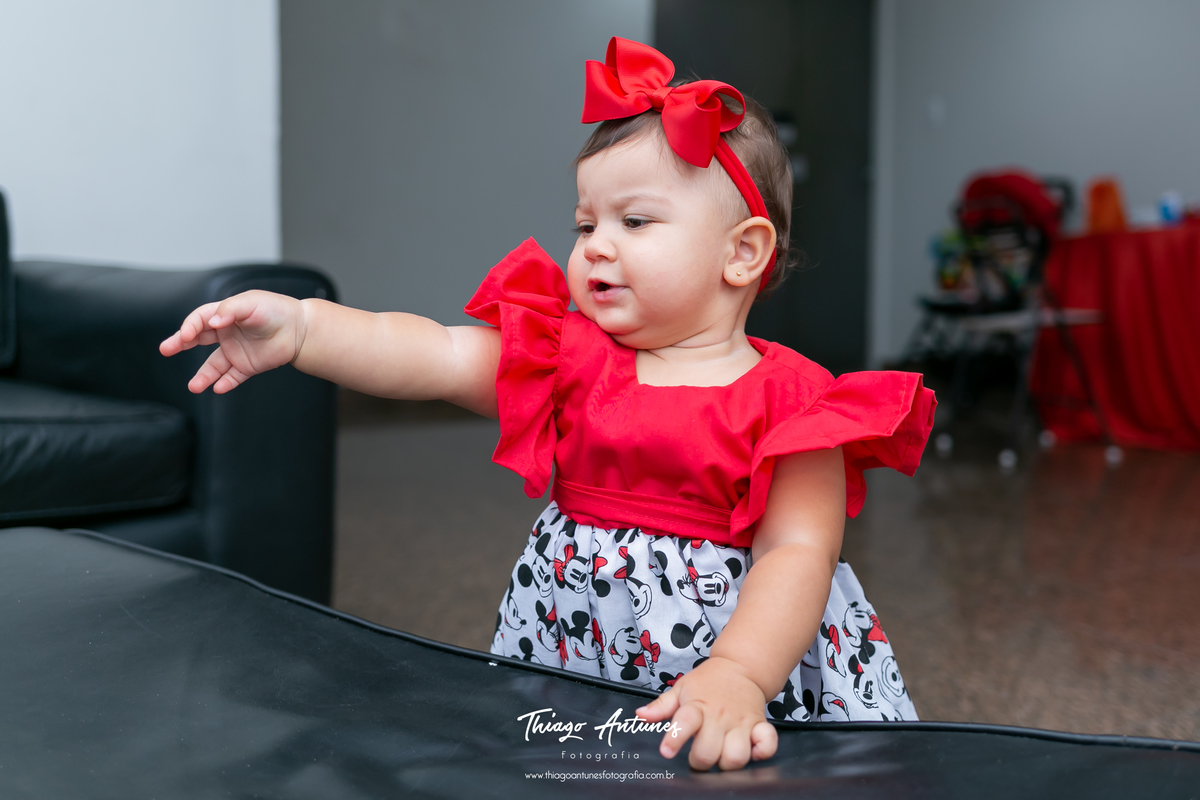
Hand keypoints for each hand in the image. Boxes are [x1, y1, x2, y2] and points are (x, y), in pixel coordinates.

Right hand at [159, 290, 305, 393]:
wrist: (300, 329)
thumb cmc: (276, 310)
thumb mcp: (252, 303)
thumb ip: (231, 309)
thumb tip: (212, 321)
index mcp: (225, 314)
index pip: (200, 319)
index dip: (191, 326)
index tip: (186, 334)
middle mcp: (227, 333)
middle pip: (198, 340)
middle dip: (180, 343)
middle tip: (166, 349)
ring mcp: (236, 351)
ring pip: (213, 365)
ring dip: (203, 376)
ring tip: (194, 386)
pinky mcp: (248, 365)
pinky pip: (233, 377)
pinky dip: (225, 383)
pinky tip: (218, 388)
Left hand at [635, 655, 777, 770]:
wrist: (741, 666)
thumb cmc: (708, 682)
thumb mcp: (682, 688)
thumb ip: (661, 706)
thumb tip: (641, 716)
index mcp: (698, 705)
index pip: (685, 722)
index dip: (674, 739)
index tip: (667, 751)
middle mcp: (720, 716)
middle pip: (709, 752)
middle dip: (700, 761)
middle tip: (698, 756)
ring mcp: (742, 721)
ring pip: (737, 756)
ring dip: (727, 763)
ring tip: (721, 755)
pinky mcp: (760, 725)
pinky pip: (767, 745)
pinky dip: (761, 753)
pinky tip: (751, 751)